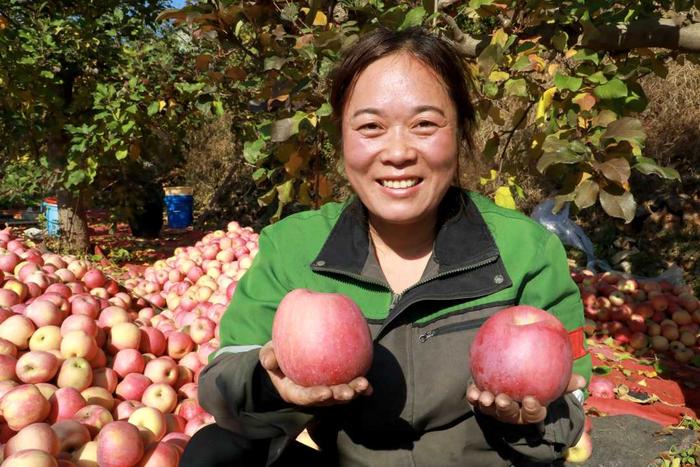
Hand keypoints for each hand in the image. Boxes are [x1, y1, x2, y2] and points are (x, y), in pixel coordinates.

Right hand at [259, 341, 373, 406]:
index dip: (316, 396)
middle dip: (339, 396)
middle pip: (327, 399)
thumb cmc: (276, 356)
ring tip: (365, 385)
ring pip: (340, 395)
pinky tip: (370, 385)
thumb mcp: (267, 355)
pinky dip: (359, 387)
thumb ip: (268, 357)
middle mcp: (312, 395)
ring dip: (354, 392)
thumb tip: (269, 361)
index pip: (305, 396)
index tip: (326, 391)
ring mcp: (324, 391)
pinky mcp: (335, 384)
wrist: (286, 358)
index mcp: (294, 391)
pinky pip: (348, 385)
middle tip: (350, 391)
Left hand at [466, 373, 585, 424]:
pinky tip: (472, 390)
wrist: (516, 380)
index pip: (534, 413)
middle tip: (502, 399)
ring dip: (487, 404)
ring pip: (492, 411)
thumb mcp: (553, 383)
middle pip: (510, 414)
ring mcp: (497, 409)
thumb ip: (565, 382)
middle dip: (506, 409)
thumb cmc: (538, 383)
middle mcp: (514, 413)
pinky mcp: (483, 402)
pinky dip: (473, 397)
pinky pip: (477, 401)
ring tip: (484, 396)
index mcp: (531, 410)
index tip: (531, 399)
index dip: (532, 409)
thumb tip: (582, 380)